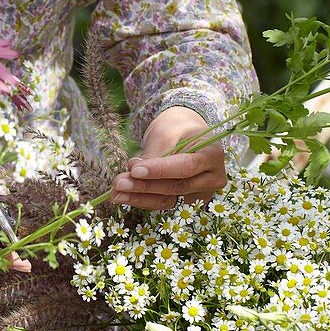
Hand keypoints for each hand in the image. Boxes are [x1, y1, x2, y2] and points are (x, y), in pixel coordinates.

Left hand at [110, 106, 225, 210]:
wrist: (185, 132)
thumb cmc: (177, 127)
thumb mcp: (166, 133)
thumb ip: (154, 155)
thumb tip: (134, 174)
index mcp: (213, 155)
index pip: (186, 167)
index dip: (160, 171)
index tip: (134, 170)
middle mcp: (213, 178)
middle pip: (177, 187)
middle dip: (145, 186)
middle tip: (118, 182)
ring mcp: (202, 192)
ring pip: (169, 199)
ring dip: (140, 197)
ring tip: (116, 193)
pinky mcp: (188, 200)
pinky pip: (165, 203)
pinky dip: (144, 200)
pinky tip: (124, 197)